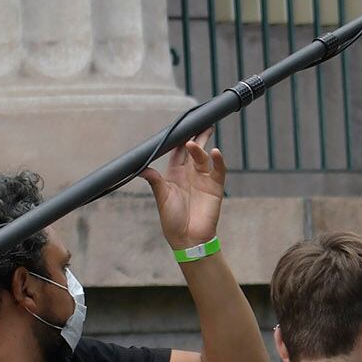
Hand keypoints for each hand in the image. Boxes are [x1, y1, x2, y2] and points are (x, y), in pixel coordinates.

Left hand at [139, 129, 226, 249]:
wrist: (188, 238)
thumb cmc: (172, 219)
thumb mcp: (162, 197)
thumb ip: (155, 181)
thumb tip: (142, 168)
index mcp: (175, 174)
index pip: (178, 152)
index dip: (179, 139)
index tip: (180, 127)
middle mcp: (190, 174)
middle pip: (194, 150)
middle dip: (197, 137)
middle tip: (201, 123)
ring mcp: (204, 179)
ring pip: (204, 158)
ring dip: (201, 148)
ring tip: (197, 141)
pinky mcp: (215, 187)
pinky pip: (219, 170)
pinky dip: (219, 161)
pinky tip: (216, 152)